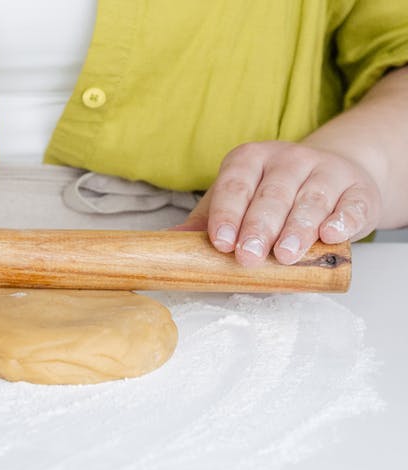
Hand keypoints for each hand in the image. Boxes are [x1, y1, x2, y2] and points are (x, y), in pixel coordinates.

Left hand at [179, 141, 380, 265]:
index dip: (226, 214)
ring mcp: (325, 171)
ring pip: (310, 200)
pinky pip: (351, 204)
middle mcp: (288, 159)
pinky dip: (343, 220)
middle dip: (258, 227)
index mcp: (250, 159)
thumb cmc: (270, 195)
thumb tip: (166, 245)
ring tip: (284, 255)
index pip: (234, 185)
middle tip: (247, 256)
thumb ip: (204, 222)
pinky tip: (330, 234)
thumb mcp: (234, 202)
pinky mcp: (357, 190)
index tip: (220, 242)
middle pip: (272, 195)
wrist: (331, 177)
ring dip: (296, 229)